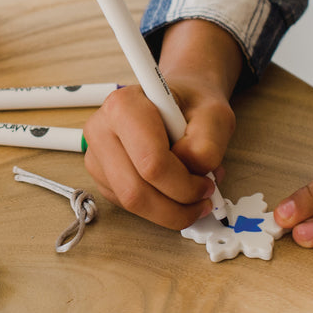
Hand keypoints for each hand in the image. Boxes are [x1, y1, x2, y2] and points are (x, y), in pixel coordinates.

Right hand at [82, 19, 241, 229]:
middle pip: (135, 191)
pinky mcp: (101, 177)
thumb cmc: (191, 104)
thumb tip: (194, 175)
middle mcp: (101, 130)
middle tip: (203, 200)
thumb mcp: (215, 114)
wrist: (174, 102)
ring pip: (131, 203)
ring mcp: (97, 156)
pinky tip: (174, 189)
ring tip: (194, 195)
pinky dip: (157, 207)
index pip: (151, 162)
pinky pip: (128, 206)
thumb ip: (208, 144)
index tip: (208, 184)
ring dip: (169, 210)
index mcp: (123, 106)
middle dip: (176, 206)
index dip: (184, 185)